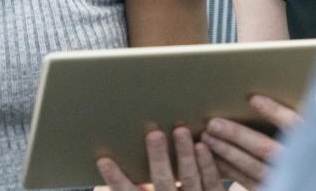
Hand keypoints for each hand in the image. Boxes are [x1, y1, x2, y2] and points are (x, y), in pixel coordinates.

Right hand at [96, 126, 225, 190]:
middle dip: (158, 159)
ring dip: (185, 155)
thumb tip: (102, 179)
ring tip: (180, 131)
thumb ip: (131, 189)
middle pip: (162, 183)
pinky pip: (213, 183)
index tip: (103, 160)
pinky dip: (208, 165)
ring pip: (190, 179)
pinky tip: (202, 145)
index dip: (116, 180)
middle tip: (154, 134)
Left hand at [203, 94, 301, 188]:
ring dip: (227, 152)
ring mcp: (285, 179)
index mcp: (314, 145)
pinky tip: (214, 158)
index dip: (275, 113)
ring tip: (207, 137)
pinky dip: (229, 170)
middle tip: (213, 124)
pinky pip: (247, 182)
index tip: (253, 99)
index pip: (295, 126)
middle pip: (265, 148)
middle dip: (237, 135)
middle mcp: (298, 164)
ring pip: (252, 167)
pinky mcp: (274, 189)